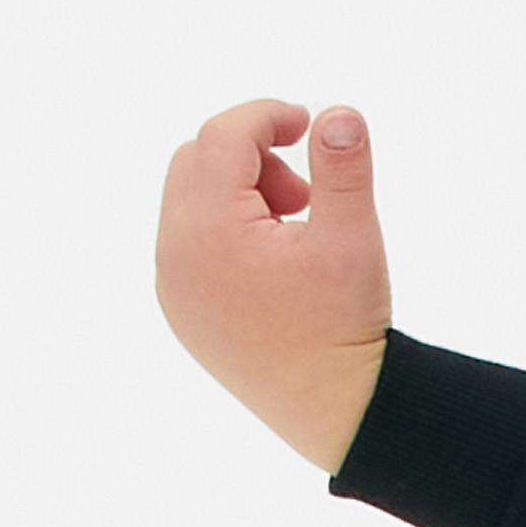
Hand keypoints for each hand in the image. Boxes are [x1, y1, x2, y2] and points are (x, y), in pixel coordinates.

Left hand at [155, 98, 392, 467]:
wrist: (338, 413)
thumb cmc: (345, 324)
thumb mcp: (352, 237)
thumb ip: (343, 167)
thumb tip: (339, 113)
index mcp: (208, 227)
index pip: (224, 137)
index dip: (268, 117)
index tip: (310, 125)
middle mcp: (175, 253)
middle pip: (197, 161)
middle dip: (252, 158)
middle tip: (306, 196)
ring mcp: (173, 287)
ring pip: (190, 202)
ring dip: (240, 195)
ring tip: (297, 233)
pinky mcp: (183, 312)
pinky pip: (190, 245)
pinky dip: (227, 232)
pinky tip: (278, 266)